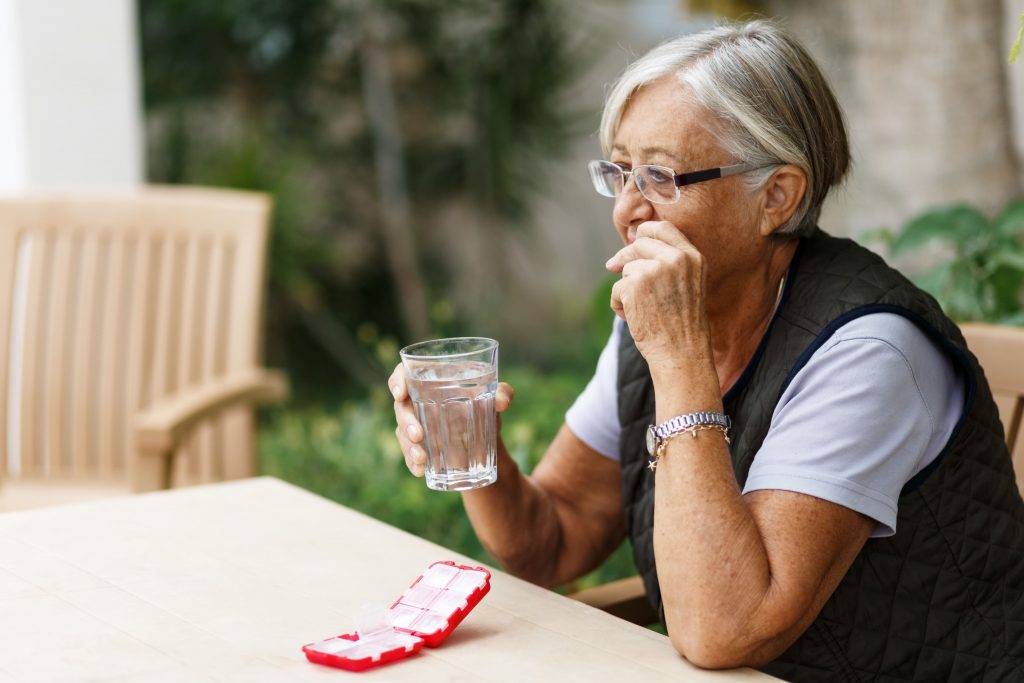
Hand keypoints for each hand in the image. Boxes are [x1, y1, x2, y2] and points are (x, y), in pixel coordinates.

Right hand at [388, 364, 514, 476]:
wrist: (487, 433)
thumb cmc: (486, 403)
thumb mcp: (496, 397)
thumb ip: (502, 393)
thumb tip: (502, 402)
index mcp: (431, 380)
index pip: (404, 373)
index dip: (397, 381)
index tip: (400, 394)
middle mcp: (418, 399)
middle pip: (401, 407)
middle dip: (406, 422)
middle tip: (419, 435)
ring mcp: (416, 423)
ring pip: (402, 431)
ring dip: (407, 446)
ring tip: (421, 458)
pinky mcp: (419, 444)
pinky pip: (408, 452)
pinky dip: (412, 462)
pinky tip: (419, 471)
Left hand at [605, 221, 709, 363]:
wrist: (681, 352)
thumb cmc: (682, 324)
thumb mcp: (687, 285)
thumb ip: (669, 263)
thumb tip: (631, 243)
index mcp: (692, 257)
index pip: (663, 228)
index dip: (645, 231)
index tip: (633, 239)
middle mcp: (675, 259)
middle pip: (639, 244)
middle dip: (624, 257)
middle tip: (612, 266)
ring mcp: (655, 269)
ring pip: (627, 268)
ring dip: (625, 289)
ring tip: (641, 311)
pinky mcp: (635, 284)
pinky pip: (616, 289)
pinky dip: (619, 305)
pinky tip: (634, 319)